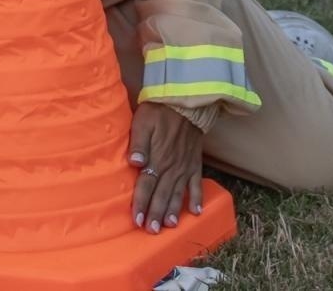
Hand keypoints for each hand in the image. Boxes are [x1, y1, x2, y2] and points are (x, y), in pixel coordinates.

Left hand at [128, 103, 204, 233]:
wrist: (186, 102)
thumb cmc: (159, 111)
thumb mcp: (143, 122)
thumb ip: (139, 144)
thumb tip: (134, 163)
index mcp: (157, 158)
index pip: (146, 185)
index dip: (141, 203)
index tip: (137, 220)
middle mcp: (171, 166)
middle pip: (162, 194)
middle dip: (156, 213)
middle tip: (152, 231)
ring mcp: (185, 166)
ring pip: (178, 193)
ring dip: (173, 210)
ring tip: (169, 226)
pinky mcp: (195, 163)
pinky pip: (197, 183)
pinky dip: (197, 198)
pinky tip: (196, 211)